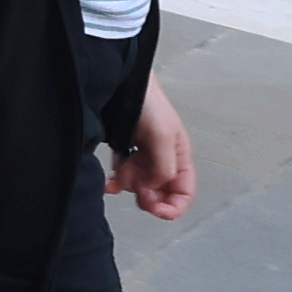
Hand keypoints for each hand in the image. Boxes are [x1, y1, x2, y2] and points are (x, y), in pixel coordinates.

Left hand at [111, 78, 198, 219]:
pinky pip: (122, 175)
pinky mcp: (125, 152)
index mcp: (179, 157)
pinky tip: (107, 181)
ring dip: (129, 183)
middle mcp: (164, 160)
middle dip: (148, 196)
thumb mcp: (163, 135)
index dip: (172, 207)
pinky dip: (115, 181)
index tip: (155, 210)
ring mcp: (144, 157)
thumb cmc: (148, 104)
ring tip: (120, 170)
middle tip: (135, 190)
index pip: (184, 193)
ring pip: (139, 185)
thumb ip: (164, 166)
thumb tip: (153, 187)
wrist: (120, 82)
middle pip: (160, 193)